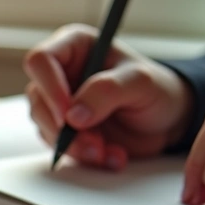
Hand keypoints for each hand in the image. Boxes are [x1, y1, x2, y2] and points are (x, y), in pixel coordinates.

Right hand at [23, 24, 193, 169]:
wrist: (167, 122)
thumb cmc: (157, 90)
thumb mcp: (140, 82)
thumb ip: (107, 91)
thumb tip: (74, 115)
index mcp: (74, 47)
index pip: (40, 60)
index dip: (50, 87)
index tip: (69, 114)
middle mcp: (60, 73)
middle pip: (37, 99)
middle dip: (64, 127)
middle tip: (94, 141)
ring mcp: (59, 103)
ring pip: (45, 127)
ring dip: (75, 146)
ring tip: (107, 150)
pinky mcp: (63, 130)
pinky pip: (59, 147)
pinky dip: (84, 157)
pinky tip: (110, 155)